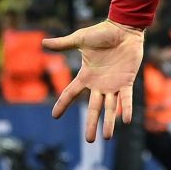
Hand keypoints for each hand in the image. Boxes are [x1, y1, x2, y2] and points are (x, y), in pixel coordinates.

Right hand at [44, 20, 144, 141]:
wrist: (123, 28)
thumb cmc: (102, 32)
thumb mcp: (80, 39)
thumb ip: (63, 44)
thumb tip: (42, 43)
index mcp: (86, 75)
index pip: (70, 93)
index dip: (63, 104)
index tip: (54, 116)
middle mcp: (99, 84)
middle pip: (93, 108)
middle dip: (91, 124)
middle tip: (89, 141)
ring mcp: (113, 84)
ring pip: (110, 107)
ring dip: (109, 122)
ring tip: (107, 138)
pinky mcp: (127, 81)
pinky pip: (127, 98)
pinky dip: (126, 108)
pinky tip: (126, 121)